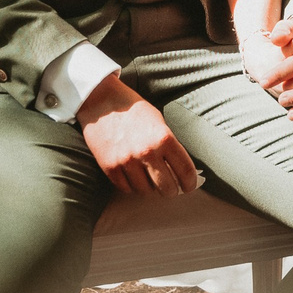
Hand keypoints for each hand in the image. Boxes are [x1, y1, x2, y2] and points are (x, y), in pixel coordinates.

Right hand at [76, 77, 200, 196]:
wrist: (102, 101)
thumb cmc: (133, 109)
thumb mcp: (159, 122)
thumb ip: (169, 145)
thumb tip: (179, 169)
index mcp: (164, 138)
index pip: (185, 170)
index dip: (190, 183)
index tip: (189, 186)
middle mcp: (147, 152)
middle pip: (167, 187)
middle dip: (171, 190)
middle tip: (170, 188)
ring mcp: (127, 161)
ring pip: (146, 191)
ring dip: (150, 188)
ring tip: (149, 179)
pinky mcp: (110, 167)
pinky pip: (126, 188)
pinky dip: (131, 186)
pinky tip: (133, 177)